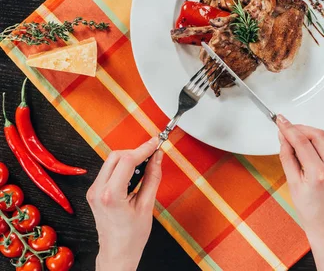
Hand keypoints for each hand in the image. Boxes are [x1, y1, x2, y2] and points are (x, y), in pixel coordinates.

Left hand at [86, 138, 162, 270]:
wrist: (117, 253)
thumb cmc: (131, 237)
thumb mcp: (147, 206)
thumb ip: (152, 178)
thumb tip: (157, 158)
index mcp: (111, 195)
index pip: (127, 160)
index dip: (144, 148)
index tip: (156, 142)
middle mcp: (98, 191)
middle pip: (115, 156)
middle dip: (135, 152)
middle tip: (152, 153)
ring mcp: (93, 191)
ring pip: (111, 161)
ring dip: (129, 159)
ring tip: (146, 165)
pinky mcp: (94, 192)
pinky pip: (108, 171)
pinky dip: (122, 167)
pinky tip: (135, 174)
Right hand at [277, 116, 323, 270]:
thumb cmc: (311, 212)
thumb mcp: (293, 185)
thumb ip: (288, 158)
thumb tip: (284, 139)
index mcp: (318, 175)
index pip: (301, 142)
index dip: (289, 129)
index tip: (281, 122)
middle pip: (317, 134)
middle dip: (301, 127)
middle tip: (288, 127)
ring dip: (312, 131)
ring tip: (298, 133)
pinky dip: (322, 139)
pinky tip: (312, 142)